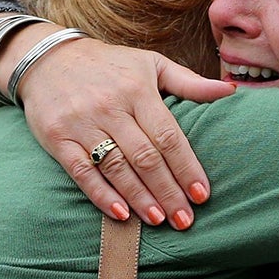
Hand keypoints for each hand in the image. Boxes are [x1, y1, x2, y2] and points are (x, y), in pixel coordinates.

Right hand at [11, 32, 231, 228]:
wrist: (47, 58)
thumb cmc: (109, 66)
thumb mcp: (150, 64)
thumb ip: (189, 83)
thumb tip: (230, 91)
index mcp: (137, 89)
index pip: (168, 135)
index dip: (186, 167)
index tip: (202, 195)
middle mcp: (110, 107)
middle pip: (145, 157)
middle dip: (168, 191)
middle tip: (185, 219)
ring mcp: (81, 123)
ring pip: (116, 167)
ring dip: (140, 198)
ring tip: (159, 220)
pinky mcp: (57, 137)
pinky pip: (82, 171)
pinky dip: (101, 195)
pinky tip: (121, 215)